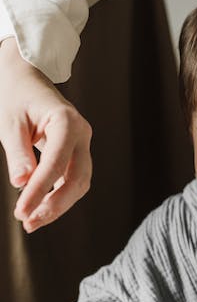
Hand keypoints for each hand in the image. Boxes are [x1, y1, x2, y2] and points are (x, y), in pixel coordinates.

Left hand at [0, 38, 91, 230]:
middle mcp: (82, 134)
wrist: (24, 77)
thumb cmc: (14, 96)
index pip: (56, 164)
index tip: (20, 212)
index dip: (40, 191)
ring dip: (59, 205)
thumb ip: (18, 153)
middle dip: (55, 205)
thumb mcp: (9, 123)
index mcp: (68, 122)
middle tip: (28, 223)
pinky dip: (59, 196)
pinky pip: (73, 179)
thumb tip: (22, 184)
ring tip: (32, 221)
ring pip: (79, 183)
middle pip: (77, 178)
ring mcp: (83, 144)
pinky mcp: (77, 152)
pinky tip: (39, 209)